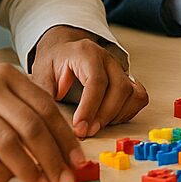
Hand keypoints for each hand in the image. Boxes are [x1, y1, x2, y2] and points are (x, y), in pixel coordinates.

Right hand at [0, 64, 87, 181]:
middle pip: (32, 127)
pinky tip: (8, 179)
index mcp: (8, 76)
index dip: (65, 138)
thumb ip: (24, 112)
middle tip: (65, 181)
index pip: (47, 108)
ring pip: (9, 144)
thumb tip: (59, 150)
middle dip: (53, 159)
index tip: (77, 161)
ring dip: (29, 171)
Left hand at [29, 26, 148, 137]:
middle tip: (86, 132)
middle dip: (104, 116)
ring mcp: (120, 69)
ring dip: (116, 116)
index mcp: (86, 53)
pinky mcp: (128, 79)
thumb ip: (45, 93)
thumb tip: (49, 119)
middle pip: (119, 89)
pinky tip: (109, 118)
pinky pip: (139, 98)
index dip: (90, 107)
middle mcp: (108, 59)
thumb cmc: (55, 61)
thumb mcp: (41, 72)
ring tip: (96, 126)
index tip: (80, 127)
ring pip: (132, 94)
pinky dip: (127, 112)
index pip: (96, 81)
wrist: (65, 50)